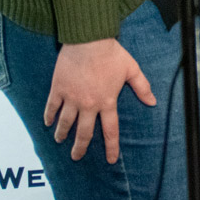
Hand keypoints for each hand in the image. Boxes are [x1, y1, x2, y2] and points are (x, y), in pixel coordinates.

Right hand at [45, 38, 155, 162]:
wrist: (88, 40)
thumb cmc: (111, 53)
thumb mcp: (132, 69)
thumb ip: (142, 87)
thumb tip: (153, 101)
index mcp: (107, 101)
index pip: (110, 130)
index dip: (111, 147)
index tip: (110, 160)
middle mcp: (88, 104)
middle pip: (83, 133)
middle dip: (79, 148)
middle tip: (76, 157)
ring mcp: (71, 98)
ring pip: (65, 123)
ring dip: (62, 134)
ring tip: (59, 140)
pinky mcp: (58, 89)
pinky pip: (51, 107)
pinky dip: (49, 117)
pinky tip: (47, 123)